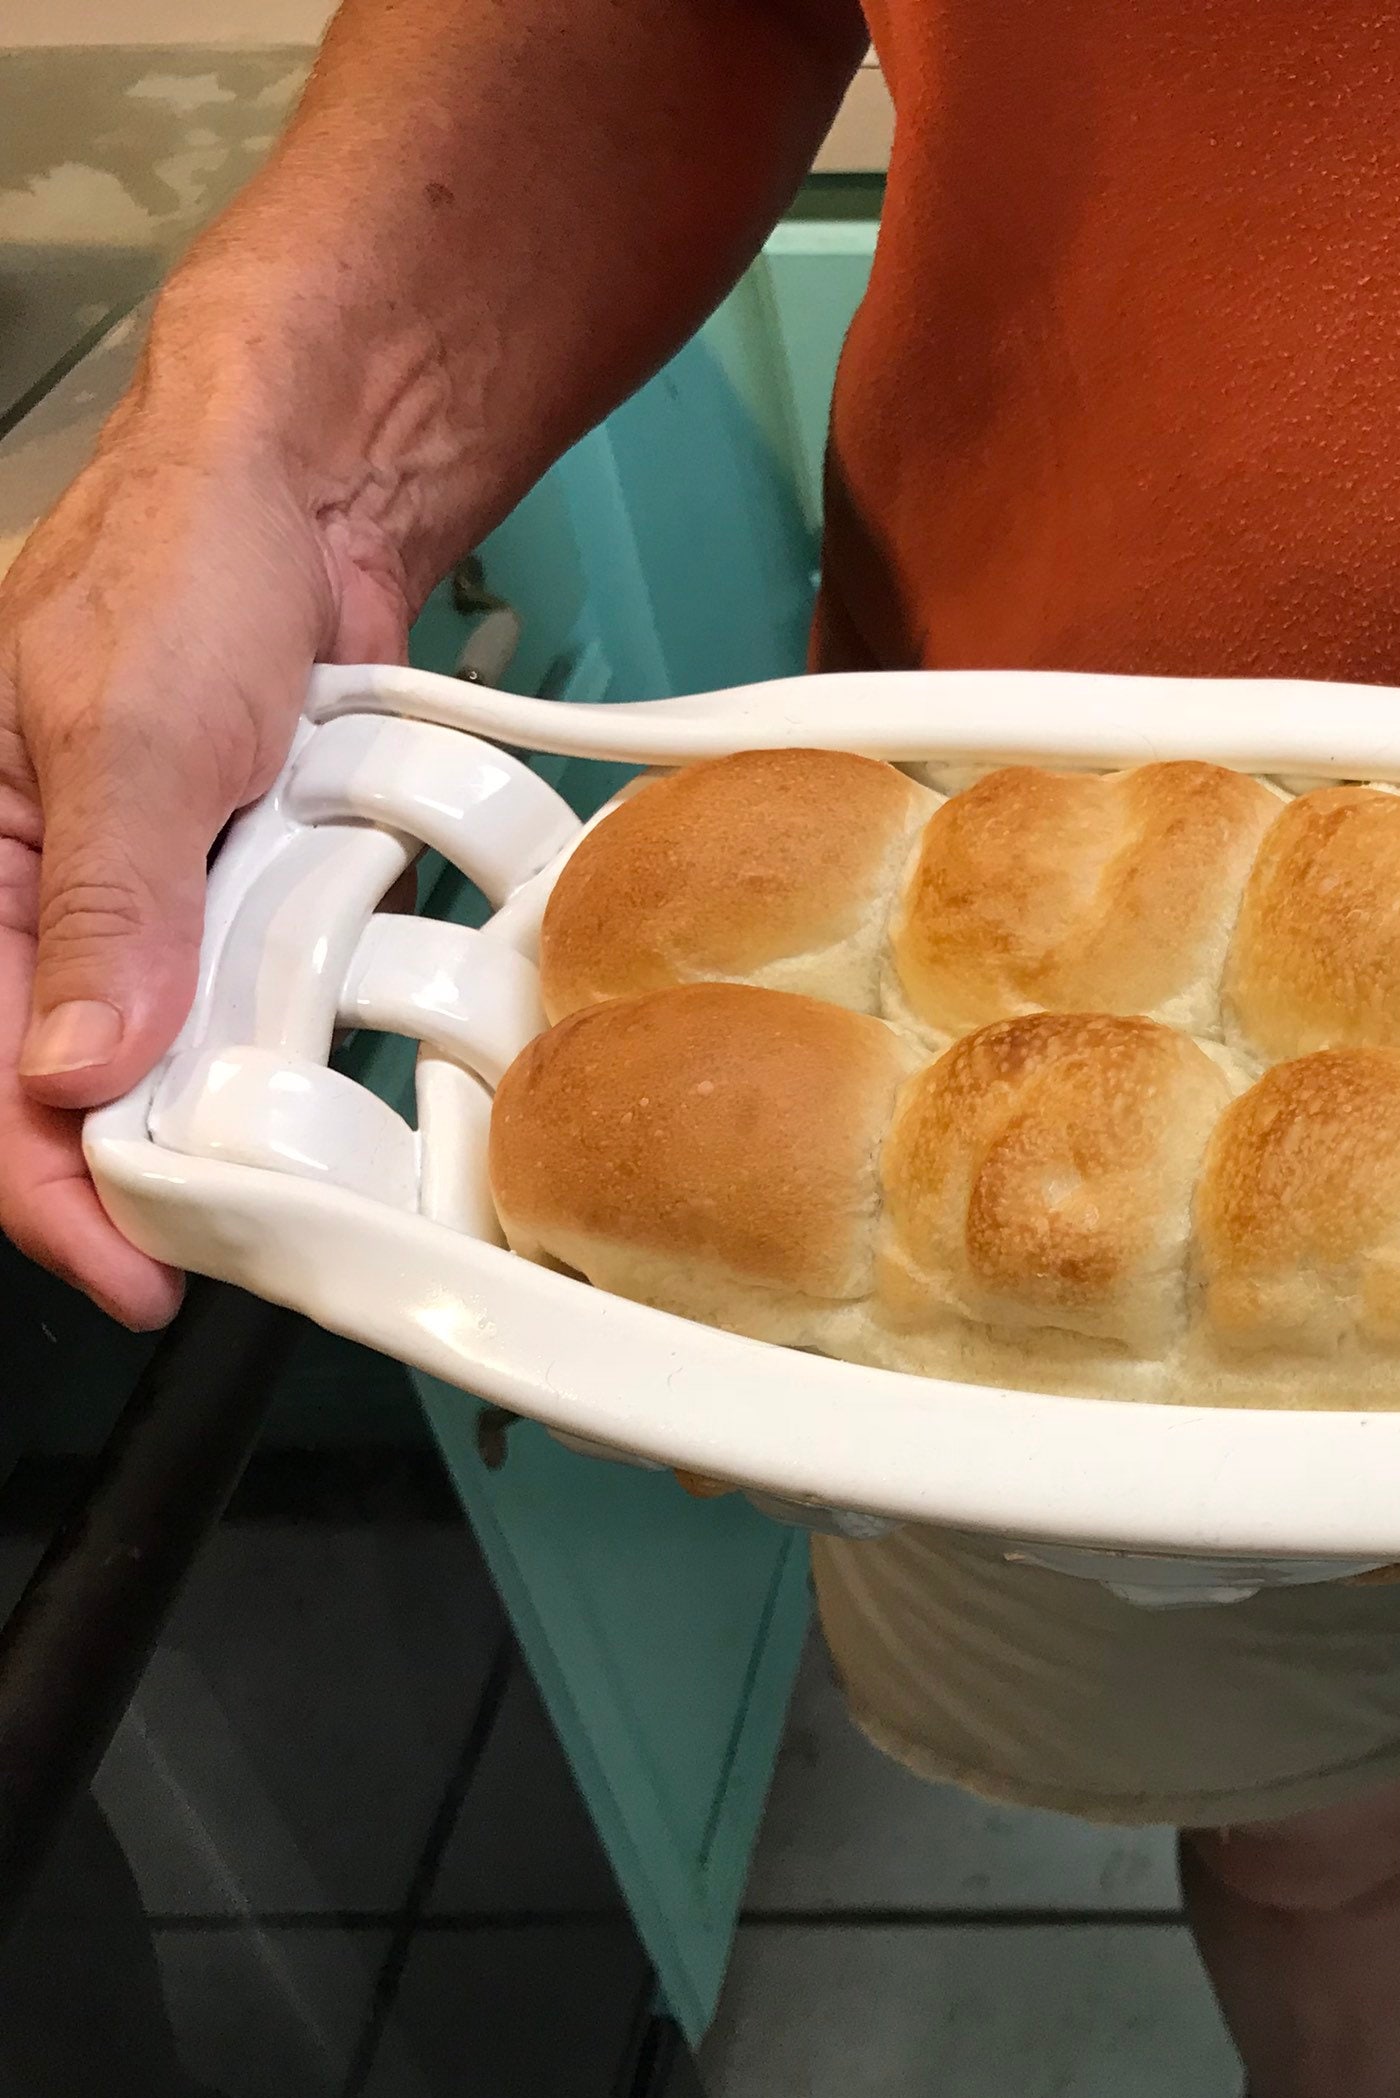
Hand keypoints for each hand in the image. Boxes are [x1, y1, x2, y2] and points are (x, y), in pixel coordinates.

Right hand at [0, 389, 417, 1326]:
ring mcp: (143, 885)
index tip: (134, 1273)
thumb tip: (74, 1074)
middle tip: (233, 1247)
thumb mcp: (130, 741)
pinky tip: (326, 1068)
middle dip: (135, 1168)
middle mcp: (35, 886)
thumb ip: (107, 910)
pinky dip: (281, 1025)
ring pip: (162, 1043)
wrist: (308, 484)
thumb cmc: (183, 566)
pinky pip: (247, 979)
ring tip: (288, 1180)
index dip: (42, 1188)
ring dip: (217, 1107)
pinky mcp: (233, 870)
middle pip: (63, 1078)